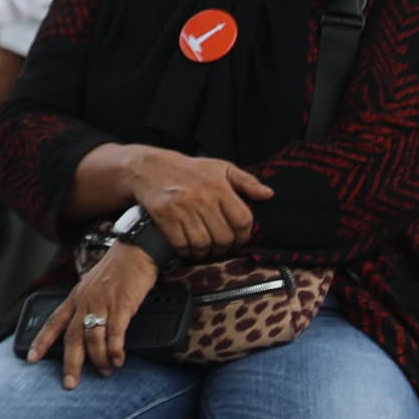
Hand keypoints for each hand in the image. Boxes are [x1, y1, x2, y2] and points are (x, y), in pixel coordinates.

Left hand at [32, 243, 159, 387]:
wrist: (135, 251)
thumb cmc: (117, 269)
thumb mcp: (93, 286)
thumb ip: (87, 305)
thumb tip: (87, 329)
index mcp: (76, 296)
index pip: (54, 322)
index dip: (42, 341)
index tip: (31, 358)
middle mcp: (85, 301)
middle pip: (72, 337)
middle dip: (70, 363)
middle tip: (70, 383)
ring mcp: (102, 303)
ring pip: (93, 338)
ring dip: (99, 359)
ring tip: (104, 371)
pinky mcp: (121, 305)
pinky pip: (115, 333)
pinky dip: (115, 349)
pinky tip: (118, 360)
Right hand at [124, 146, 274, 253]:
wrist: (149, 167)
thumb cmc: (188, 170)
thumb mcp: (220, 168)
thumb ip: (246, 182)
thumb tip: (268, 194)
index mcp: (219, 186)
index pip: (243, 220)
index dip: (244, 235)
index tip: (239, 238)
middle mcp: (202, 197)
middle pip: (224, 237)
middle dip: (225, 246)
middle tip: (220, 245)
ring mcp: (182, 208)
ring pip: (203, 244)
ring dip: (205, 251)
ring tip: (204, 246)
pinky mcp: (164, 216)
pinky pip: (181, 244)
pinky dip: (186, 250)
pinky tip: (187, 245)